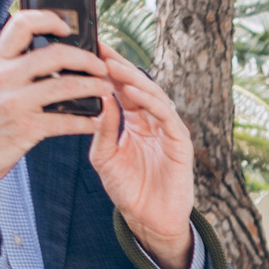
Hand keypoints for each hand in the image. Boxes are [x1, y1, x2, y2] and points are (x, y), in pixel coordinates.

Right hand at [0, 9, 112, 186]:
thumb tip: (47, 54)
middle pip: (55, 54)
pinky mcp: (26, 128)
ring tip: (106, 90)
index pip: (21, 24)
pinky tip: (94, 122)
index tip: (68, 27)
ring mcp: (15, 102)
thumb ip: (13, 66)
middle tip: (101, 67)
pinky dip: (85, 122)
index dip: (48, 19)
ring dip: (94, 87)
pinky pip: (66, 121)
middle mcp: (4, 76)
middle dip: (87, 59)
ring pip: (66, 86)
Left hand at [87, 48, 196, 268]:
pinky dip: (151, 102)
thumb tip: (98, 94)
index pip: (121, 88)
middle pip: (138, 85)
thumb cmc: (128, 190)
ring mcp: (169, 130)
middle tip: (99, 48)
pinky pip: (167, 117)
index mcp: (135, 122)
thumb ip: (102, 127)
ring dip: (134, 79)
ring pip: (154, 95)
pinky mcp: (181, 144)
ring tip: (114, 66)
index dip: (107, 69)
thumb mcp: (104, 155)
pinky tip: (134, 92)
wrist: (148, 221)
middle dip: (119, 66)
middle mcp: (154, 121)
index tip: (87, 50)